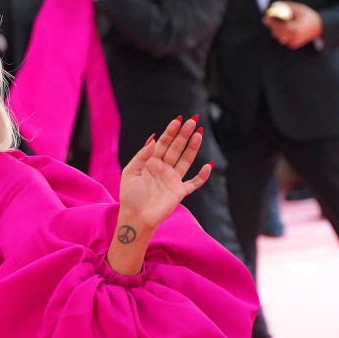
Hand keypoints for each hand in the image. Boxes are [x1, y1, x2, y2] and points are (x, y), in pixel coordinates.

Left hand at [107, 116, 211, 275]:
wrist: (136, 217)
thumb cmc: (130, 196)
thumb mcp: (130, 172)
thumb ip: (142, 156)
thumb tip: (153, 138)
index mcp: (151, 162)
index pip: (163, 143)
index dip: (170, 131)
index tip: (178, 120)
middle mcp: (163, 169)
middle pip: (176, 148)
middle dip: (184, 134)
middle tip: (193, 121)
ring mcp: (172, 179)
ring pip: (186, 160)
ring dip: (193, 148)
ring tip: (199, 134)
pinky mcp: (179, 192)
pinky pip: (194, 183)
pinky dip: (202, 176)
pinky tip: (208, 165)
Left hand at [263, 1, 322, 49]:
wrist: (318, 27)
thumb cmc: (308, 17)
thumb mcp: (299, 9)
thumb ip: (287, 7)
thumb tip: (275, 5)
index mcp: (295, 30)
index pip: (279, 27)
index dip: (271, 23)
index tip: (265, 18)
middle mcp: (293, 38)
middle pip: (276, 32)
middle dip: (272, 25)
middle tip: (269, 18)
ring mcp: (292, 43)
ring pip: (278, 36)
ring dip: (277, 29)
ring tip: (285, 22)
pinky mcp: (292, 45)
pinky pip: (282, 38)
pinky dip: (282, 33)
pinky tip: (288, 28)